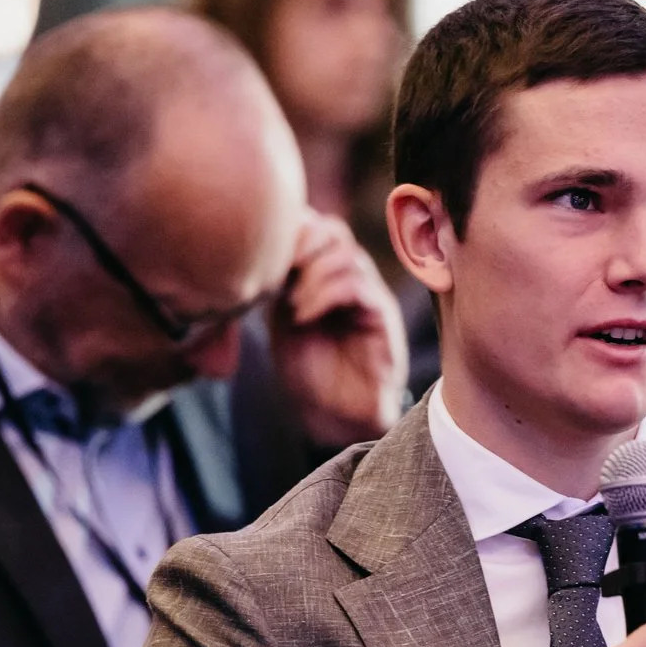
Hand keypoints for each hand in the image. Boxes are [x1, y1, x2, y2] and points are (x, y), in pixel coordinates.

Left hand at [270, 211, 405, 447]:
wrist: (334, 417)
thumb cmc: (309, 373)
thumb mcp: (282, 320)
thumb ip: (280, 284)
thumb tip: (264, 250)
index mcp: (327, 276)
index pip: (317, 228)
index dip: (293, 230)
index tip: (264, 251)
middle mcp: (352, 280)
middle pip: (335, 232)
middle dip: (303, 243)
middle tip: (281, 271)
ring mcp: (370, 298)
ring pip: (348, 256)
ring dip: (312, 275)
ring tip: (290, 304)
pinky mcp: (382, 319)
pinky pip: (359, 287)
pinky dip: (326, 294)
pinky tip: (303, 316)